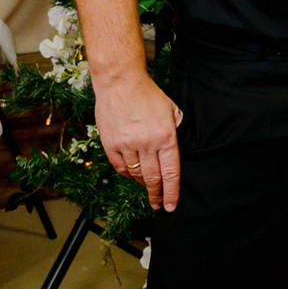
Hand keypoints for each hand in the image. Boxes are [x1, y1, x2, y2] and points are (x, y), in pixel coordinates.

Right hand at [94, 70, 183, 212]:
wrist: (120, 82)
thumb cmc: (148, 95)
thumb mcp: (172, 110)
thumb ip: (176, 130)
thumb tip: (176, 150)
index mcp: (166, 136)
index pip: (171, 172)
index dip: (171, 192)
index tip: (170, 206)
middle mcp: (147, 143)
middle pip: (153, 178)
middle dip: (157, 195)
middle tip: (158, 205)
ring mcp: (127, 144)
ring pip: (136, 175)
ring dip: (143, 184)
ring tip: (147, 187)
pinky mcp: (111, 143)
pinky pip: (120, 167)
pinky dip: (127, 174)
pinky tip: (132, 174)